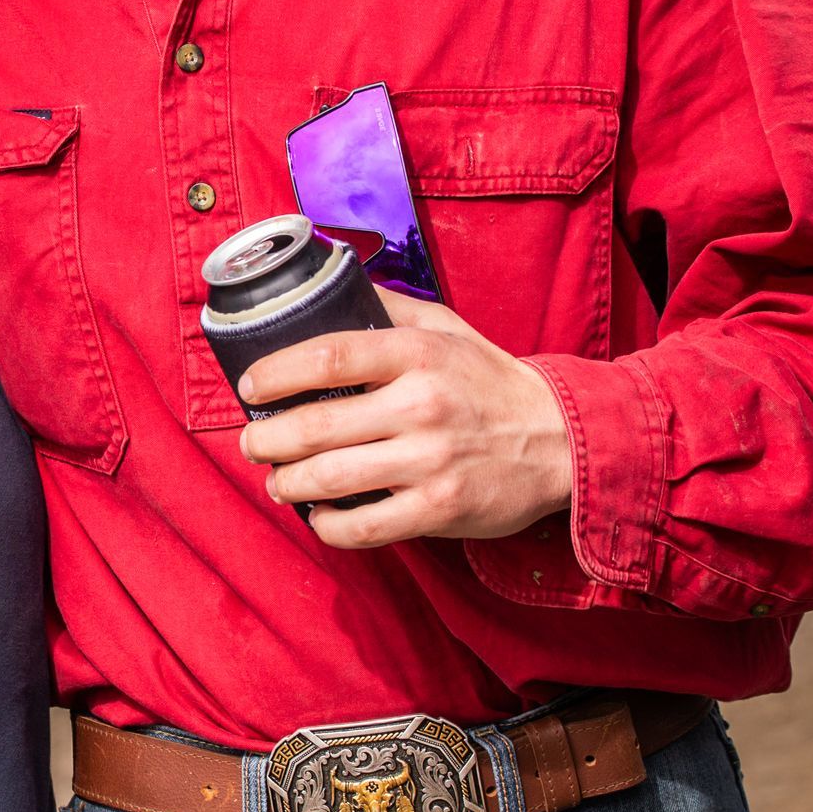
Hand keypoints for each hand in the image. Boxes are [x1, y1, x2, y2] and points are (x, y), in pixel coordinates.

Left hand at [237, 289, 573, 549]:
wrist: (562, 440)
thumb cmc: (490, 381)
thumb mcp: (446, 327)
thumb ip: (388, 307)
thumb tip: (329, 284)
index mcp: (417, 354)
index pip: (327, 356)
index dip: (275, 372)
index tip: (251, 387)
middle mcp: (421, 405)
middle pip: (316, 426)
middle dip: (267, 439)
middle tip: (252, 442)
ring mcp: (430, 461)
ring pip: (329, 479)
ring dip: (286, 484)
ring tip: (276, 480)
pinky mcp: (439, 510)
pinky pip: (363, 526)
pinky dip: (328, 525)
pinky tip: (319, 515)